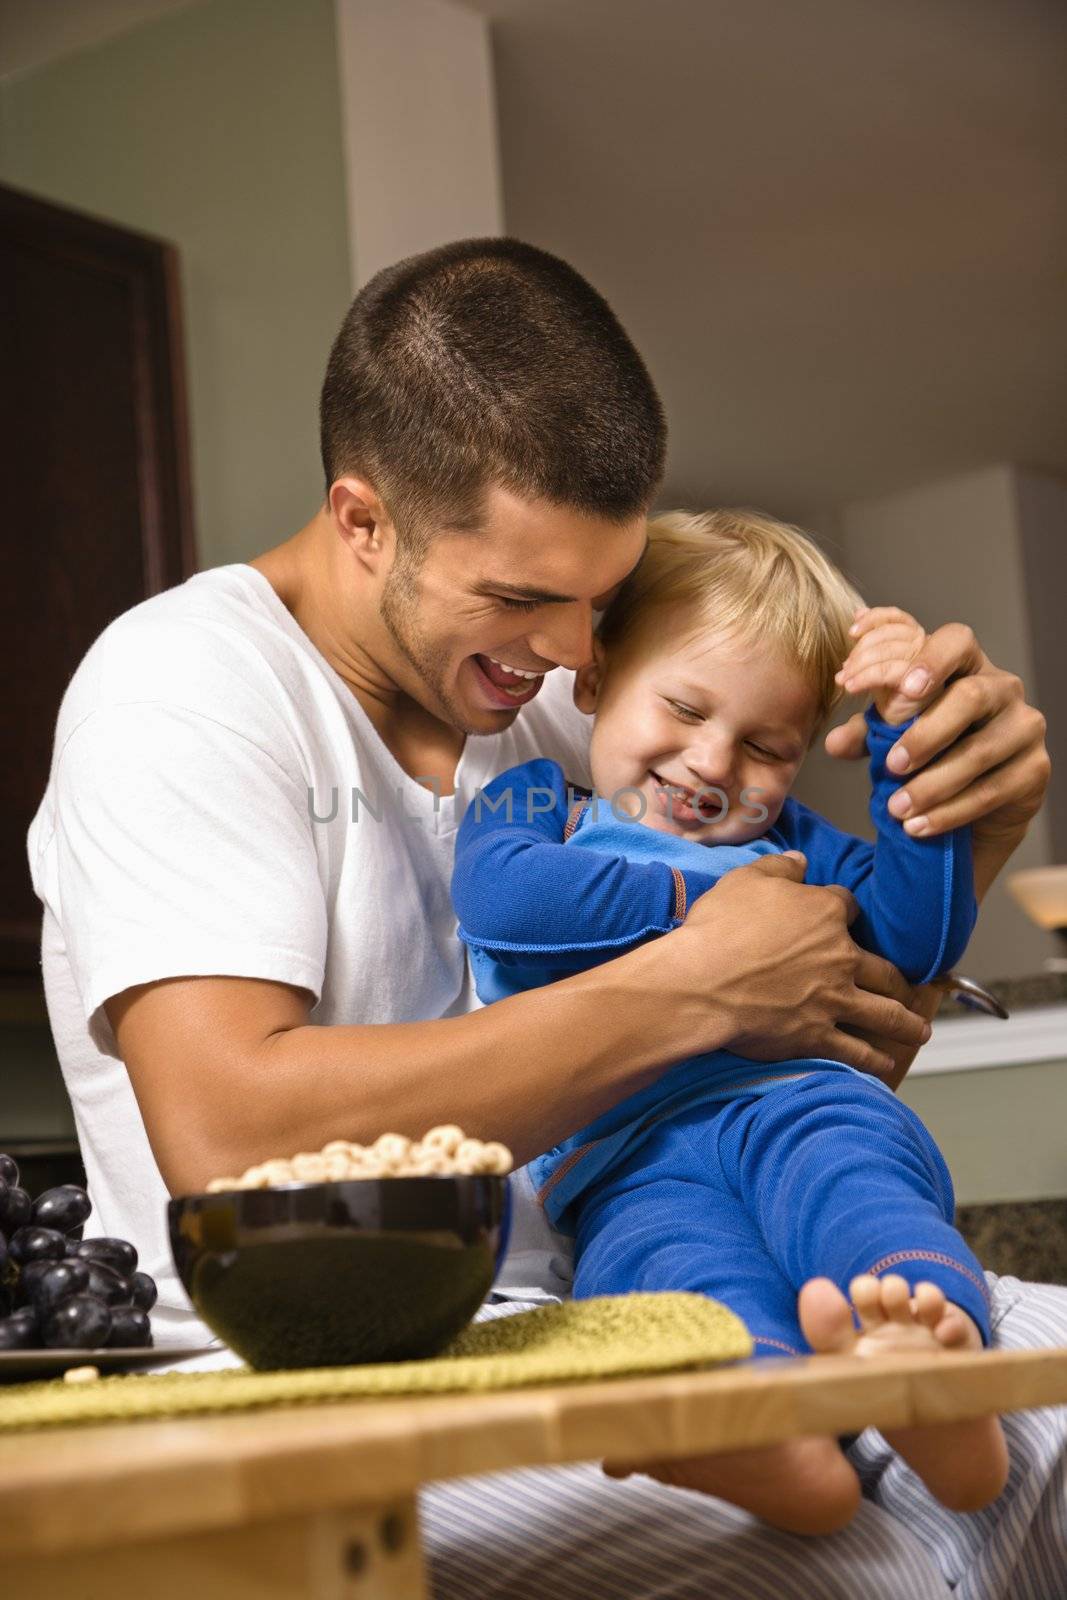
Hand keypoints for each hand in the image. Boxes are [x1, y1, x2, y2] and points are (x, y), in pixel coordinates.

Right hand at [676, 853, 929, 1081]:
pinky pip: (856, 1050)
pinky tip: (885, 1065)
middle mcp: (840, 957)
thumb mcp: (745, 880)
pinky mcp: (818, 1035)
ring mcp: (834, 999)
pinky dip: (874, 1060)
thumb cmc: (721, 928)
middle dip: (897, 978)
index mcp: (824, 914)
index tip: (844, 916)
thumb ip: (779, 867)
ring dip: (905, 1023)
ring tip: (919, 1031)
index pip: (847, 906)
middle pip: (882, 967)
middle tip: (907, 986)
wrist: (703, 981)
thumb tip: (800, 860)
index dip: (846, 910)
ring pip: (885, 1013)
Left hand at [825, 620, 1049, 841]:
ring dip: (932, 783)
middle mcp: (1003, 688)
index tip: (903, 688)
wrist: (976, 803)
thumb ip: (868, 731)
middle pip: (971, 697)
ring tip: (896, 807)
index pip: (956, 642)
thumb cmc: (934, 752)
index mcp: (966, 666)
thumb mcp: (895, 735)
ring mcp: (1025, 728)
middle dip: (926, 732)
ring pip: (979, 751)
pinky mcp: (1035, 770)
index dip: (931, 659)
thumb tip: (834, 743)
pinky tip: (918, 826)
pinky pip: (991, 791)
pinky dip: (949, 811)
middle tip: (891, 765)